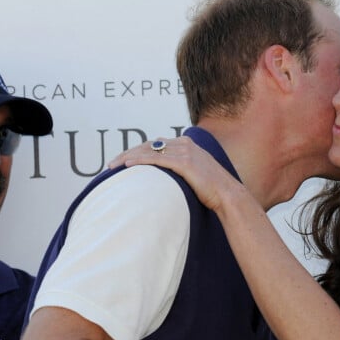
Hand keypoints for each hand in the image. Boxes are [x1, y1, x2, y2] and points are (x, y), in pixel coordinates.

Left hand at [108, 136, 241, 211]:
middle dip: (127, 153)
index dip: (135, 152)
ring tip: (113, 166)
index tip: (121, 161)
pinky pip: (157, 159)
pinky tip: (127, 166)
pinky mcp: (185, 162)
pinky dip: (140, 161)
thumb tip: (164, 182)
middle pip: (148, 145)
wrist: (228, 195)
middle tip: (110, 164)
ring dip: (128, 157)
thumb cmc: (211, 191)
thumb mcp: (194, 176)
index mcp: (186, 144)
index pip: (154, 145)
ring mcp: (185, 152)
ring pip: (149, 150)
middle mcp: (184, 144)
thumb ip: (180, 172)